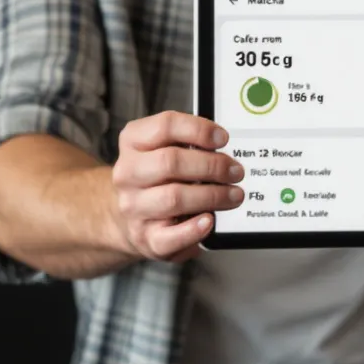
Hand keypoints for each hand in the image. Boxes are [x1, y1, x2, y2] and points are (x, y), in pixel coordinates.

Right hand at [106, 111, 242, 262]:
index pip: (165, 126)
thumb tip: (221, 146)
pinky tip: (209, 221)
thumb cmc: (156, 178)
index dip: (198, 130)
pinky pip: (170, 236)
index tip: (223, 138)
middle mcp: (128, 173)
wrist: (130, 217)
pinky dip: (194, 229)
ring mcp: (133, 207)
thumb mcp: (163, 149)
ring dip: (212, 196)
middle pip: (171, 162)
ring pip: (174, 198)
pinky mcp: (144, 237)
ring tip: (233, 195)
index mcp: (133, 142)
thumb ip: (187, 142)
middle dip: (211, 166)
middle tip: (235, 171)